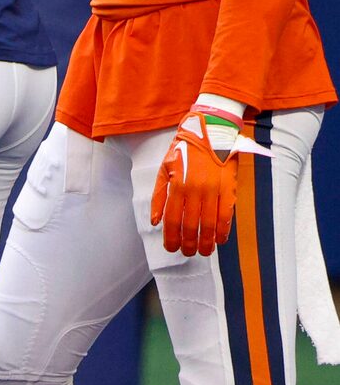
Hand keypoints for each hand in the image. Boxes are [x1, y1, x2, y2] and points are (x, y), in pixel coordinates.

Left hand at [150, 102, 243, 256]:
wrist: (209, 131)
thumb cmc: (183, 150)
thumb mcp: (164, 169)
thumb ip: (159, 196)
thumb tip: (155, 222)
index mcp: (177, 185)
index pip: (172, 219)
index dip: (171, 237)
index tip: (170, 248)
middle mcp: (195, 190)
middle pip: (191, 225)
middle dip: (188, 243)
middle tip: (187, 253)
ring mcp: (214, 189)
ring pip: (210, 224)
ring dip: (206, 242)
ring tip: (204, 252)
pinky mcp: (229, 188)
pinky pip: (227, 215)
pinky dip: (224, 230)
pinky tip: (220, 240)